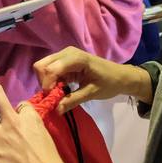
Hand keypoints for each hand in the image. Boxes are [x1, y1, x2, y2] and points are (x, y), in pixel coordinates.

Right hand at [33, 47, 152, 113]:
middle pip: (41, 66)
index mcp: (76, 58)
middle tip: (55, 95)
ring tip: (60, 93)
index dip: (48, 85)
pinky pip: (49, 70)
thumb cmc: (109, 82)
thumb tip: (56, 110)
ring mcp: (64, 55)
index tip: (54, 99)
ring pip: (43, 67)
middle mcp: (67, 52)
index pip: (51, 69)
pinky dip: (51, 81)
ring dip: (47, 82)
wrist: (120, 76)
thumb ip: (73, 100)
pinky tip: (62, 88)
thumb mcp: (92, 93)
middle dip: (44, 83)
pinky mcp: (64, 61)